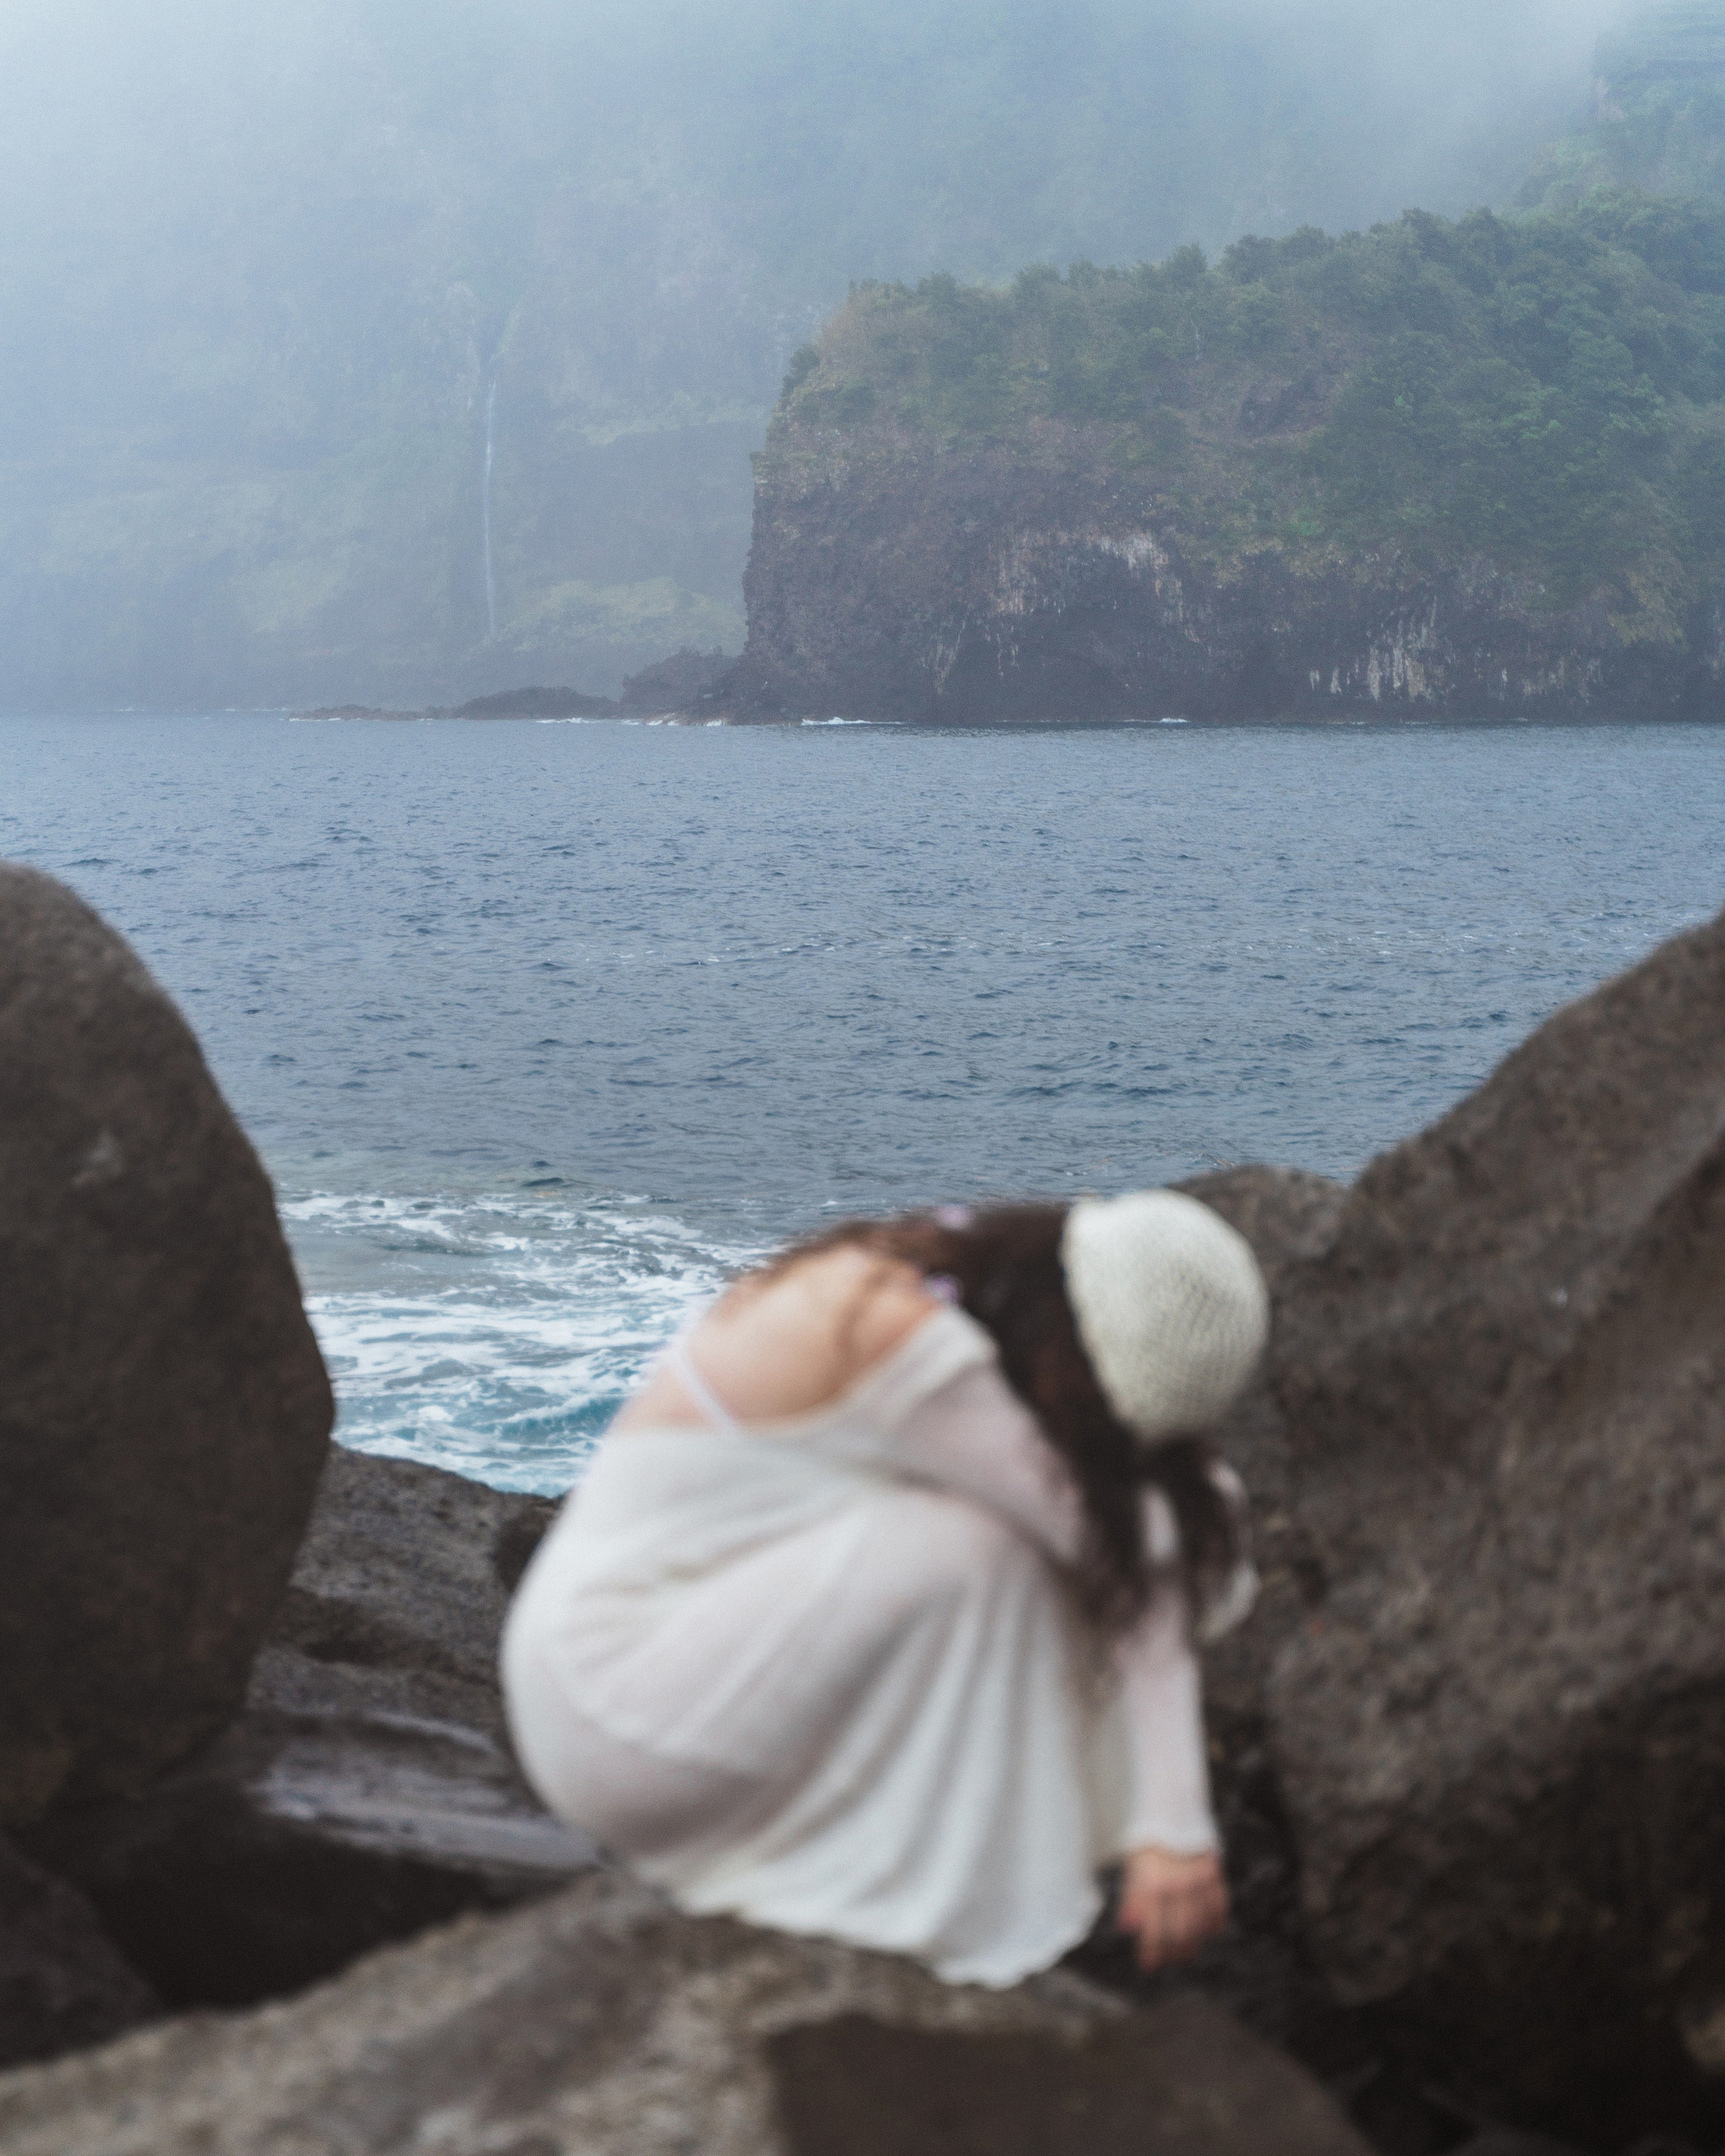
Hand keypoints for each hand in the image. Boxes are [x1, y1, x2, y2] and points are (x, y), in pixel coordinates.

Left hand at [1116, 1844, 1228, 1971]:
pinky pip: (1218, 1907)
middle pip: (1180, 1934)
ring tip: (1186, 1953)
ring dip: (1194, 1943)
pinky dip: (1214, 1923)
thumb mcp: (1133, 1864)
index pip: (1154, 1931)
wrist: (1173, 1805)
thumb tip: (1127, 1928)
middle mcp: (1178, 1885)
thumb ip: (1132, 1898)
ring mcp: (1199, 1879)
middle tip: (1168, 1961)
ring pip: (1201, 1925)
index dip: (1151, 1953)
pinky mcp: (1215, 1872)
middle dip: (1172, 1953)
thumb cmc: (1147, 1837)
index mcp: (1153, 1883)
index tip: (1147, 1966)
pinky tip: (1208, 1932)